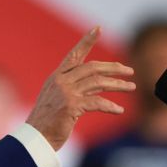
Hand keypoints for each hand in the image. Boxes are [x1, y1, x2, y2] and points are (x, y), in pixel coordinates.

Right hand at [26, 26, 134, 150]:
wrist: (35, 138)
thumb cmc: (47, 121)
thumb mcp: (58, 98)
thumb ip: (74, 87)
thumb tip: (99, 83)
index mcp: (56, 76)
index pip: (74, 54)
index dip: (87, 41)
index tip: (98, 28)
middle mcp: (61, 81)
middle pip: (93, 67)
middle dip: (114, 68)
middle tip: (130, 71)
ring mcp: (66, 92)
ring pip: (98, 82)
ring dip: (118, 84)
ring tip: (132, 87)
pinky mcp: (71, 106)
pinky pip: (97, 102)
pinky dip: (111, 106)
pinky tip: (120, 110)